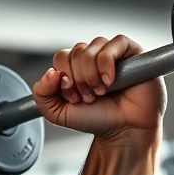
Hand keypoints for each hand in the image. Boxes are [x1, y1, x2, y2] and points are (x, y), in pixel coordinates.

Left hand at [32, 35, 165, 143]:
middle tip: (89, 97)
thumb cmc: (96, 119)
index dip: (65, 78)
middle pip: (75, 53)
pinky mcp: (131, 51)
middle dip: (79, 80)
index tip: (74, 97)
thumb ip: (42, 94)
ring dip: (92, 75)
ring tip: (100, 91)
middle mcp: (92, 57)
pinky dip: (107, 64)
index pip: (61, 58)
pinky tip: (110, 81)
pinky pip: (114, 44)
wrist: (123, 130)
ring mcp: (111, 53)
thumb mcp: (58, 112)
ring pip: (92, 48)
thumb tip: (50, 73)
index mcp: (75, 67)